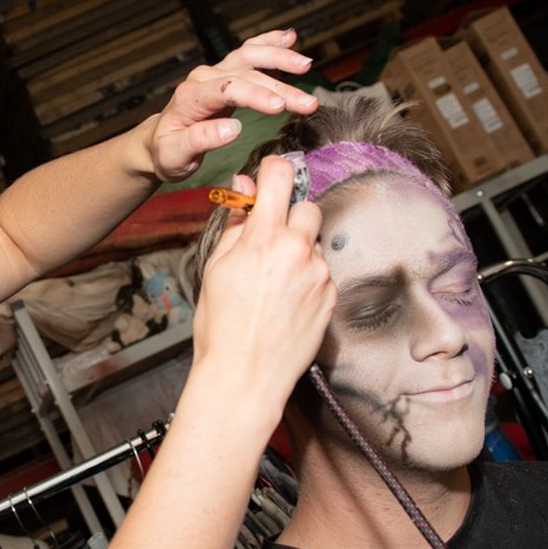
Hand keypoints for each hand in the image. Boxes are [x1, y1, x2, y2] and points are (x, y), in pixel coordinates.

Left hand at [145, 30, 318, 182]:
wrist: (160, 140)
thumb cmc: (167, 151)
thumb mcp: (175, 155)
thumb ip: (200, 140)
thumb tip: (232, 129)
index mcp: (191, 97)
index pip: (227, 89)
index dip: (255, 96)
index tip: (279, 107)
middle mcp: (204, 78)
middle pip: (246, 75)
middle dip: (280, 87)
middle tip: (307, 102)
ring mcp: (216, 72)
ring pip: (250, 57)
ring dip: (280, 58)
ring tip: (305, 65)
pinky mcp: (227, 74)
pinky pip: (249, 52)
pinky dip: (269, 42)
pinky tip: (289, 37)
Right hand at [192, 156, 333, 410]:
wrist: (245, 377)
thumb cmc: (221, 327)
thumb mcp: (216, 267)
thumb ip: (236, 223)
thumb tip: (244, 189)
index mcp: (264, 238)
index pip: (280, 175)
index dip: (272, 172)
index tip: (267, 179)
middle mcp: (298, 251)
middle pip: (307, 207)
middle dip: (290, 216)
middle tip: (269, 239)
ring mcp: (320, 275)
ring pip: (316, 243)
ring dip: (300, 250)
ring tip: (275, 282)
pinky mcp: (332, 296)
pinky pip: (323, 272)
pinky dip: (308, 278)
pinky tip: (287, 301)